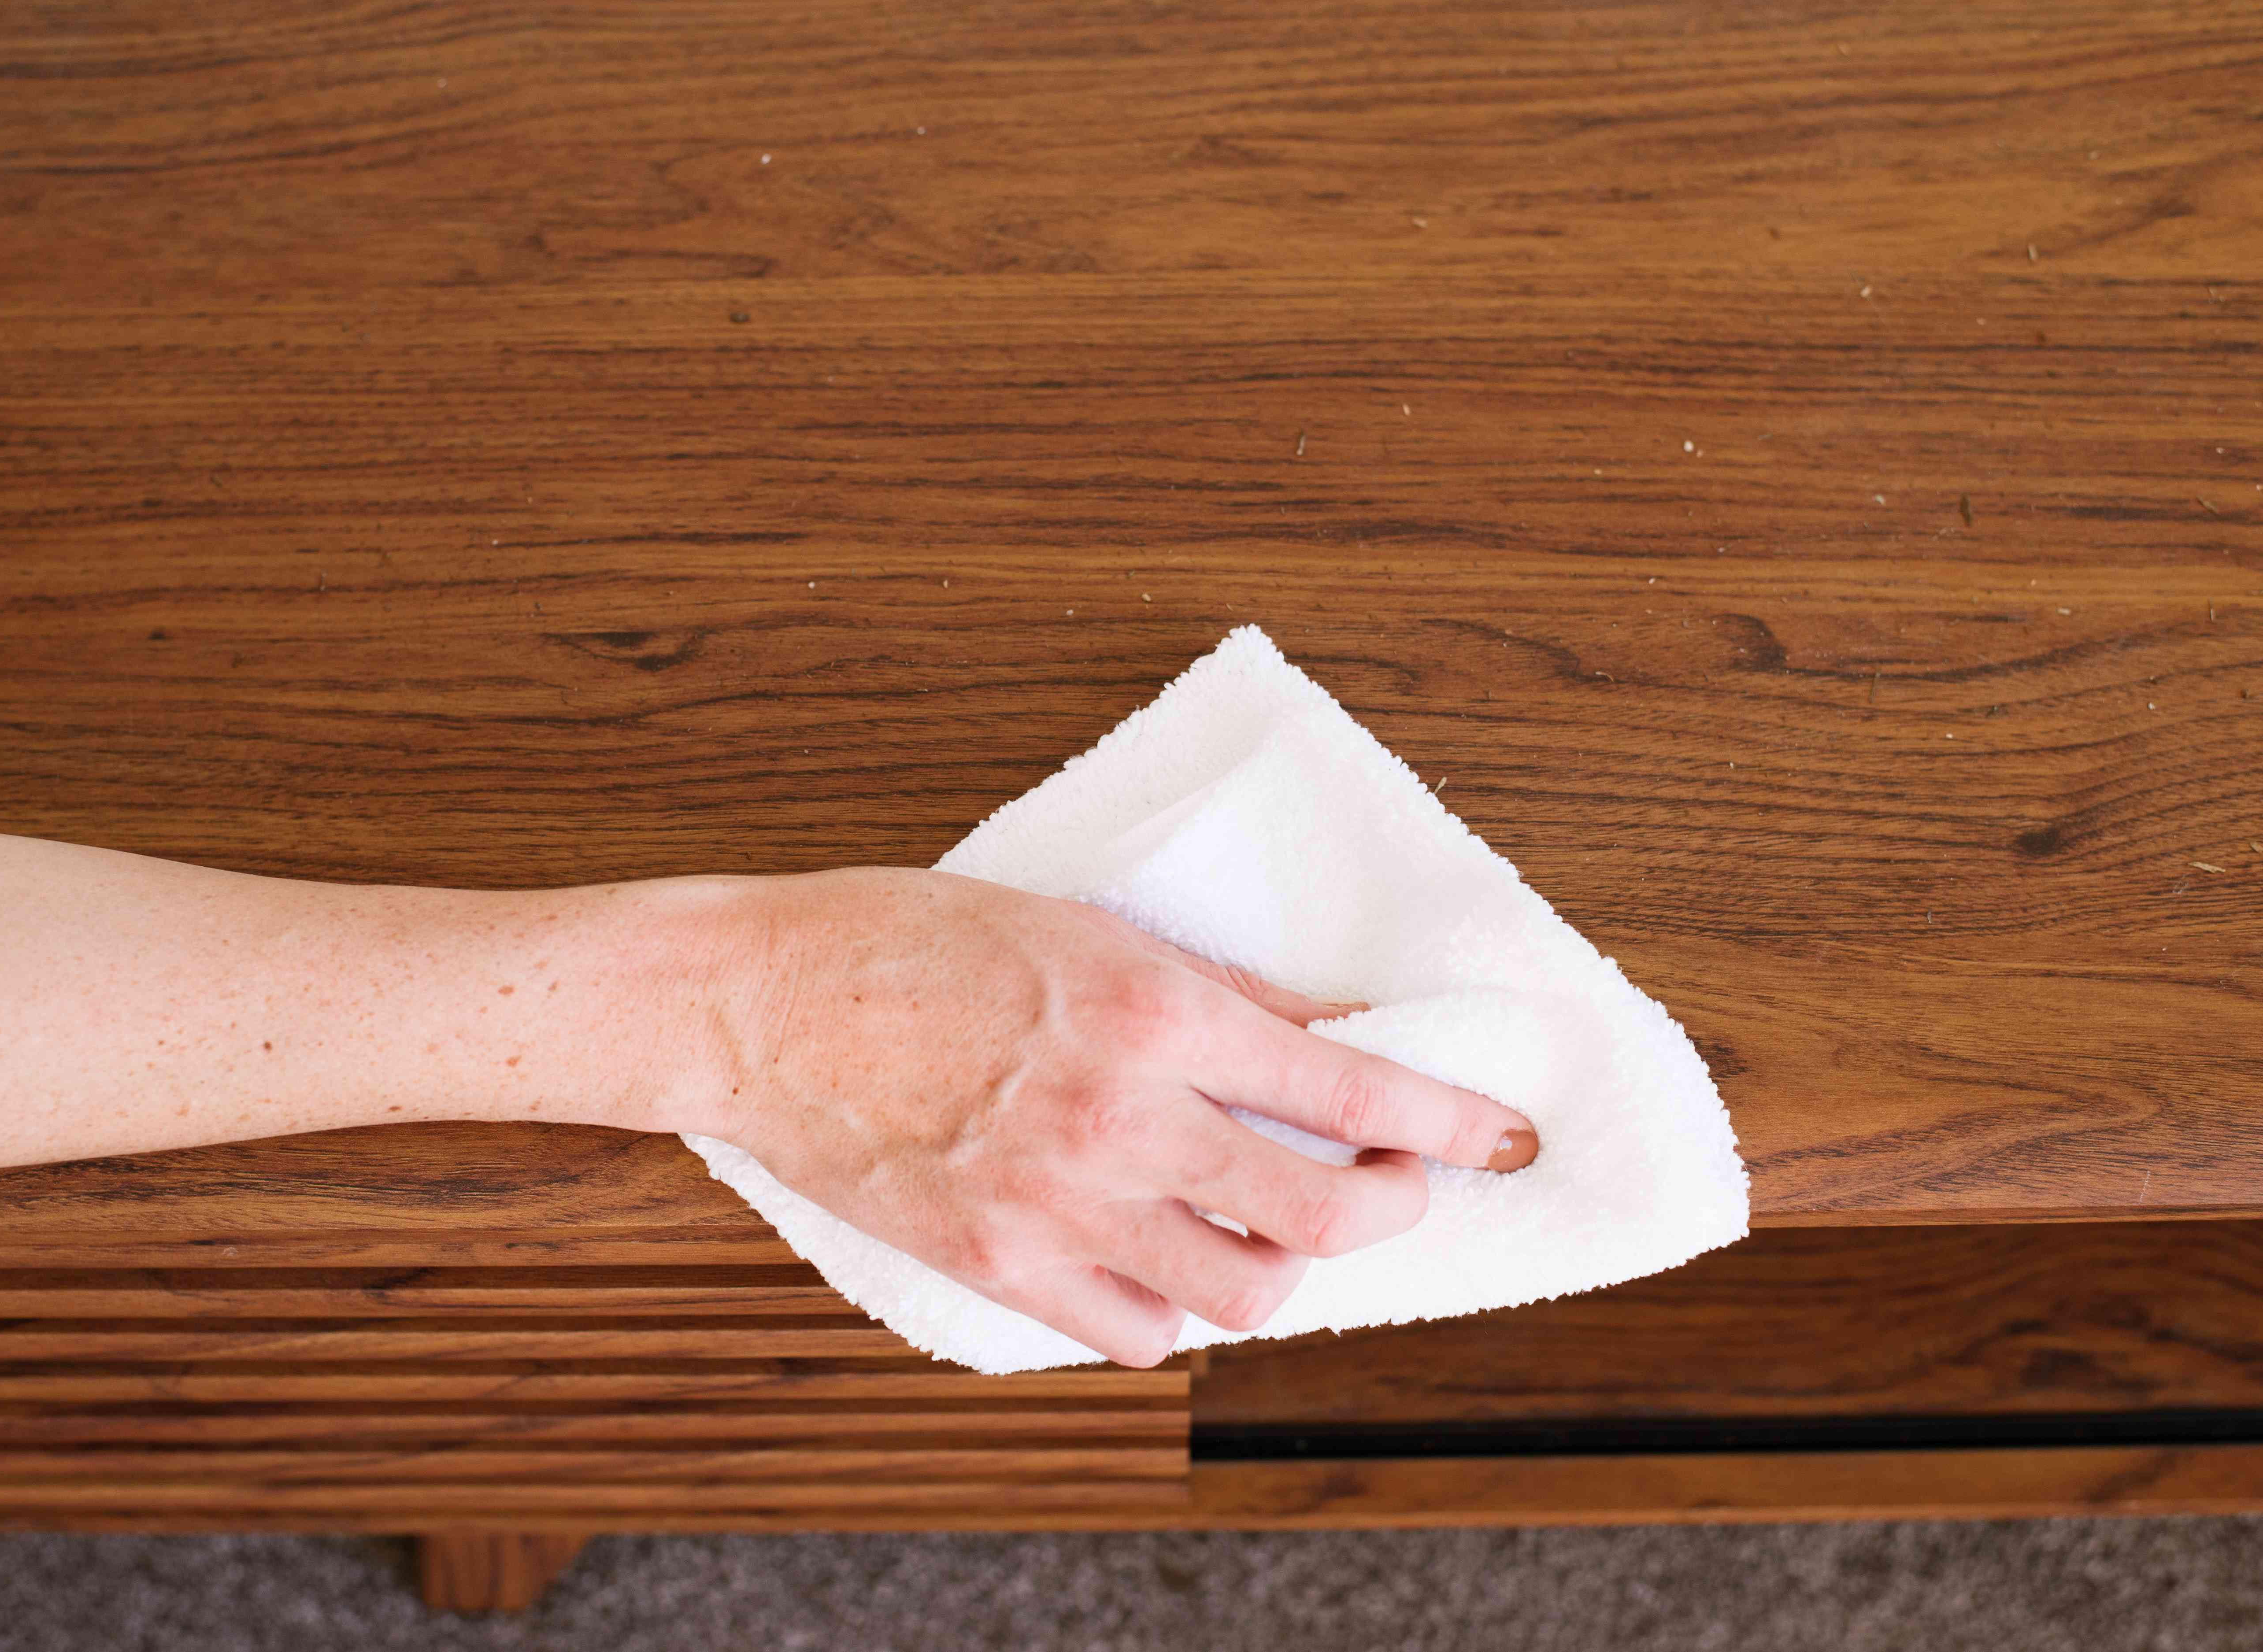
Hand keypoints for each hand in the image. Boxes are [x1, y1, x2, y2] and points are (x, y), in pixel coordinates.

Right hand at [696, 867, 1537, 1366]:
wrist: (759, 1003)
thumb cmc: (912, 938)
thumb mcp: (1087, 929)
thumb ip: (1220, 996)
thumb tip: (1335, 1038)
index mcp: (1152, 1015)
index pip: (1355, 1096)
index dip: (1453, 1124)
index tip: (1503, 1137)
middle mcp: (1120, 1121)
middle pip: (1323, 1220)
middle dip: (1393, 1207)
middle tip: (1395, 1185)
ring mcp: (1057, 1207)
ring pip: (1243, 1296)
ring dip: (1284, 1268)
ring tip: (1268, 1223)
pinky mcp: (997, 1266)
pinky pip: (1136, 1332)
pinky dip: (1174, 1307)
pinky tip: (1161, 1256)